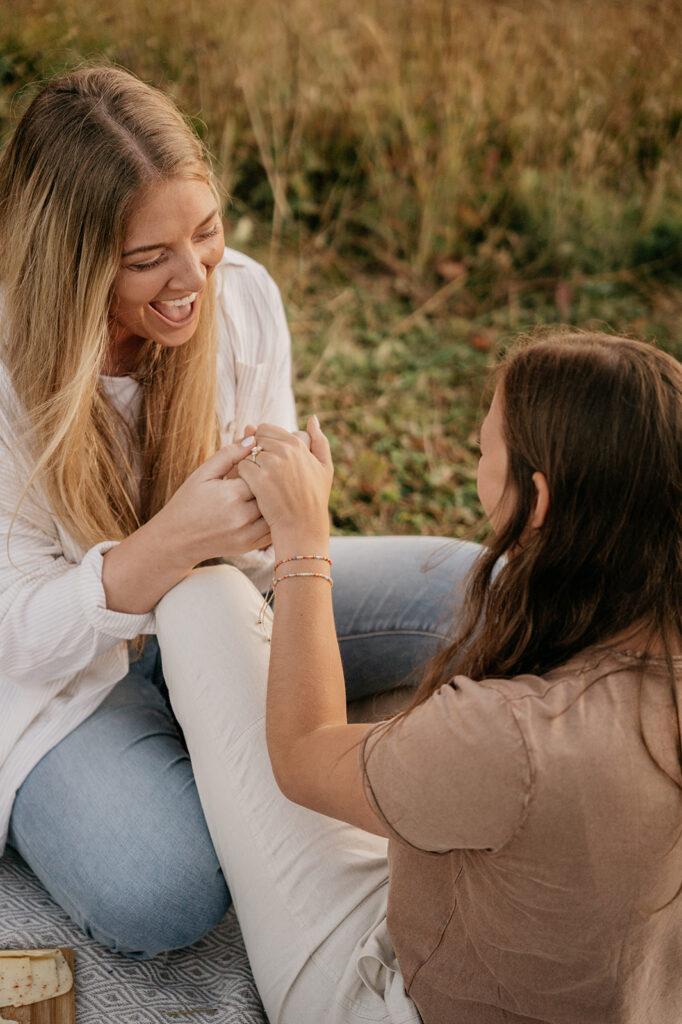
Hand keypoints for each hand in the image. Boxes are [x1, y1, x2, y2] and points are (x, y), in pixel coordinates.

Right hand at [157, 443, 270, 567]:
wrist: (176, 540)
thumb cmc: (188, 502)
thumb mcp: (203, 474)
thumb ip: (229, 454)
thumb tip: (253, 438)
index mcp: (232, 494)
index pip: (262, 471)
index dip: (264, 463)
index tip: (263, 457)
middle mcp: (242, 516)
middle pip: (273, 491)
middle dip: (274, 479)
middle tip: (275, 470)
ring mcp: (248, 534)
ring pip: (276, 510)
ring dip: (277, 499)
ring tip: (276, 488)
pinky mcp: (250, 545)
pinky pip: (272, 529)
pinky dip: (275, 517)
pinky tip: (272, 507)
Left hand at [238, 416, 332, 550]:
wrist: (303, 527)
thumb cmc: (314, 498)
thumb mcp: (324, 467)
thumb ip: (319, 440)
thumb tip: (312, 418)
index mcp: (297, 444)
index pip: (267, 429)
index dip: (263, 444)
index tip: (268, 460)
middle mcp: (285, 451)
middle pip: (255, 440)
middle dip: (255, 452)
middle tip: (262, 471)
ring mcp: (272, 465)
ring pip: (247, 453)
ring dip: (249, 464)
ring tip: (259, 481)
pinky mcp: (259, 480)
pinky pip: (242, 468)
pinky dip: (244, 477)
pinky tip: (253, 488)